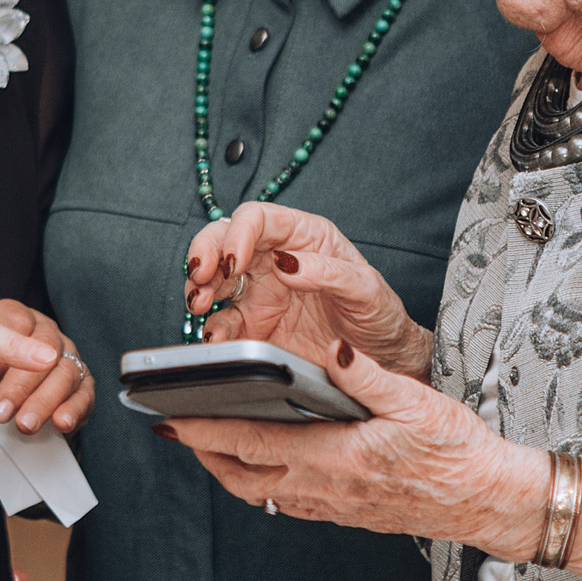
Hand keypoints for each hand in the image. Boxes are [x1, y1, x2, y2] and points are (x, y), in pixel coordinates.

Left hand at [0, 300, 93, 435]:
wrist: (15, 389)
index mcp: (21, 319)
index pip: (18, 323)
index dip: (2, 351)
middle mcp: (48, 333)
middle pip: (45, 348)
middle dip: (22, 384)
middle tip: (2, 411)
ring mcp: (69, 356)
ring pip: (65, 372)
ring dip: (44, 401)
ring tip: (25, 424)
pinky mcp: (84, 382)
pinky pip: (85, 394)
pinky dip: (74, 409)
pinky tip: (60, 422)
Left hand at [157, 345, 552, 560]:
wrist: (487, 500)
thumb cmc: (456, 450)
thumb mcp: (416, 402)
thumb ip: (367, 376)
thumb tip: (333, 350)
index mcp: (333, 457)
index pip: (251, 444)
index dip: (204, 432)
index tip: (169, 421)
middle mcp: (323, 489)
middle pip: (241, 477)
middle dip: (202, 454)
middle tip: (175, 429)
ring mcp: (331, 507)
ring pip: (260, 494)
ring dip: (228, 470)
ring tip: (208, 443)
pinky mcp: (343, 514)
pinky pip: (285, 503)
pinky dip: (259, 484)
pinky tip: (261, 464)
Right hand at [183, 202, 429, 376]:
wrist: (382, 362)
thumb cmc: (379, 315)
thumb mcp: (367, 291)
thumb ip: (330, 273)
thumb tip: (287, 263)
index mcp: (304, 237)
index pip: (259, 218)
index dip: (239, 232)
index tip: (233, 259)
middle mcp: (276, 259)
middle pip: (225, 240)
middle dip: (206, 253)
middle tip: (201, 276)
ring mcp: (261, 293)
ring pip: (215, 278)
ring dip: (199, 287)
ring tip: (200, 303)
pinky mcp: (254, 328)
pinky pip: (222, 322)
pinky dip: (211, 328)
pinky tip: (216, 338)